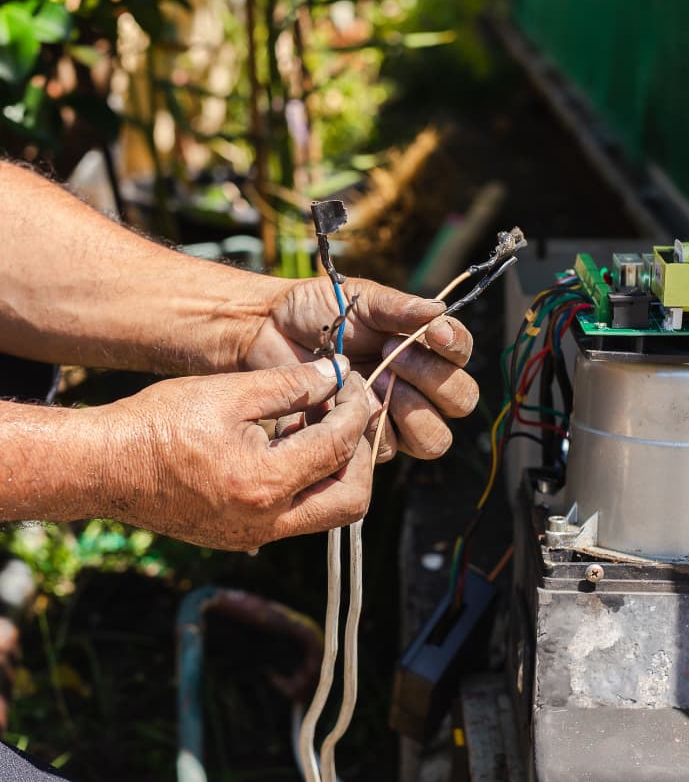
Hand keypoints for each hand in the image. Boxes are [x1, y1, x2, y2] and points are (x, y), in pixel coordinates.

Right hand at [100, 357, 371, 549]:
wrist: (104, 465)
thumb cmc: (159, 423)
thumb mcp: (230, 391)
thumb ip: (292, 384)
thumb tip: (337, 374)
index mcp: (265, 483)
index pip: (339, 447)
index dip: (356, 410)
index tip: (354, 383)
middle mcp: (266, 522)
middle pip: (352, 499)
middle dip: (361, 455)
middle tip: (351, 414)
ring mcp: (254, 536)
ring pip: (328, 511)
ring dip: (337, 469)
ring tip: (319, 423)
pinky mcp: (243, 537)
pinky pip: (297, 515)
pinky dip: (309, 481)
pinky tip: (294, 443)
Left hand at [243, 277, 478, 460]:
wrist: (269, 333)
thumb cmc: (319, 311)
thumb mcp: (363, 300)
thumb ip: (401, 308)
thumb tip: (439, 311)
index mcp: (425, 348)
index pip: (461, 356)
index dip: (455, 348)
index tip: (433, 333)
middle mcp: (419, 387)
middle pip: (460, 402)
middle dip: (432, 380)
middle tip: (392, 356)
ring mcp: (395, 417)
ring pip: (434, 437)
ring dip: (409, 411)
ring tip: (374, 382)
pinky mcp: (366, 440)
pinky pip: (389, 449)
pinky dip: (371, 427)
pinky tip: (346, 401)